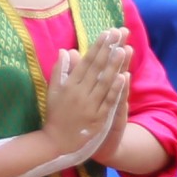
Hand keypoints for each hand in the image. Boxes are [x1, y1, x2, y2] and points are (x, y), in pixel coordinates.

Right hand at [45, 27, 132, 162]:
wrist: (56, 144)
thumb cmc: (56, 115)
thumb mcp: (53, 91)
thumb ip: (60, 71)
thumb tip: (67, 51)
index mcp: (69, 85)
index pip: (86, 62)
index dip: (97, 47)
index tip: (107, 33)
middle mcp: (79, 93)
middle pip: (96, 68)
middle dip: (108, 50)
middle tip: (119, 33)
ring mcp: (89, 106)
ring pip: (103, 83)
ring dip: (114, 65)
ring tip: (123, 49)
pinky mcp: (98, 119)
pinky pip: (107, 102)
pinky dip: (115, 90)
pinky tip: (123, 77)